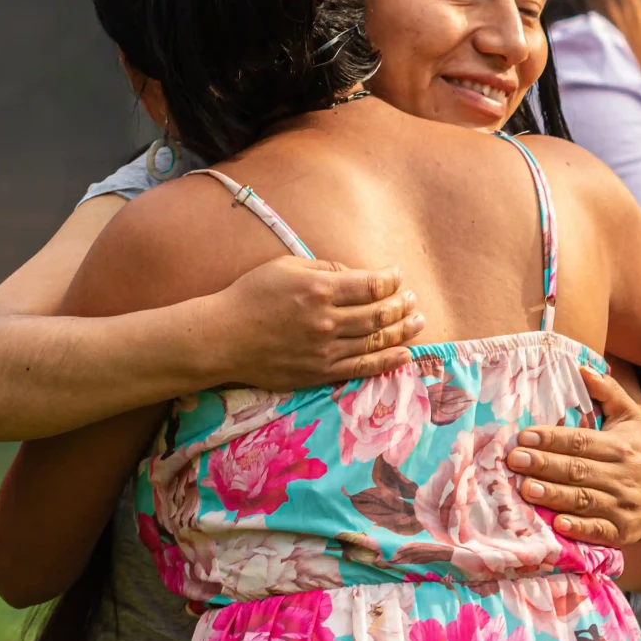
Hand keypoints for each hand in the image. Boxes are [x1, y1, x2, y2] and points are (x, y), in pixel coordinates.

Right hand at [204, 255, 421, 388]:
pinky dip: (388, 360)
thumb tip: (355, 274)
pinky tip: (405, 353)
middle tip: (413, 300)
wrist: (222, 339)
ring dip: (403, 330)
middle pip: (379, 314)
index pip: (370, 286)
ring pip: (376, 341)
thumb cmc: (251, 296)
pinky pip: (362, 368)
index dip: (391, 281)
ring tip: (418, 321)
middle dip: (402, 305)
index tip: (398, 276)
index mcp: (319, 291)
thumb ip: (325, 269)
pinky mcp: (319, 373)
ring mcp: (325, 351)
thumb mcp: (286, 267)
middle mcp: (326, 322)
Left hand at [506, 367, 640, 546]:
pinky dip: (579, 528)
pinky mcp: (624, 531)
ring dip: (554, 495)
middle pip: (578, 469)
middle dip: (544, 464)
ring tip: (526, 489)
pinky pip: (599, 530)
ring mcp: (624, 505)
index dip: (553, 438)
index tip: (524, 435)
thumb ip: (607, 392)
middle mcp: (623, 475)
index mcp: (621, 446)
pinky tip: (557, 524)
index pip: (582, 441)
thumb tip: (580, 366)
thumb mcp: (631, 418)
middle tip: (514, 460)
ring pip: (584, 499)